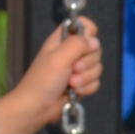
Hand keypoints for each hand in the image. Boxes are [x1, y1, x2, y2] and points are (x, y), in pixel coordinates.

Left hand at [0, 17, 103, 133]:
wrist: (37, 108)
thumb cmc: (43, 79)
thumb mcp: (59, 57)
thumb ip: (78, 44)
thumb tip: (95, 42)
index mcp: (62, 40)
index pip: (83, 25)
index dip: (88, 31)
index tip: (86, 42)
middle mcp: (72, 52)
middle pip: (95, 48)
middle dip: (87, 61)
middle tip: (73, 69)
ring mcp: (78, 69)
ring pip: (97, 66)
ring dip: (86, 77)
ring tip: (71, 83)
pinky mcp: (82, 84)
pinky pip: (96, 81)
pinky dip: (87, 87)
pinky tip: (75, 92)